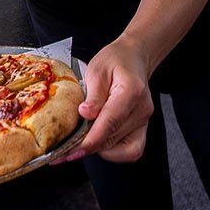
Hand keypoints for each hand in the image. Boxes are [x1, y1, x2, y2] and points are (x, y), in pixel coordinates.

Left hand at [53, 37, 153, 164]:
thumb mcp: (97, 70)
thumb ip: (93, 94)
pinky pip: (131, 150)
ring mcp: (144, 120)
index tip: (72, 151)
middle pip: (113, 139)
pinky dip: (113, 150)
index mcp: (131, 91)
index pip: (110, 122)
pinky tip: (99, 141)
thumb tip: (85, 115)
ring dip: (99, 149)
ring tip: (81, 142)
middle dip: (89, 147)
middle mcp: (141, 109)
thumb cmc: (115, 60)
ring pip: (121, 149)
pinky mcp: (142, 128)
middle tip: (66, 149)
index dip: (90, 140)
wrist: (133, 58)